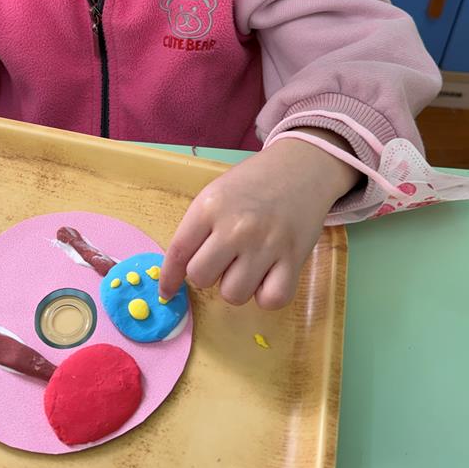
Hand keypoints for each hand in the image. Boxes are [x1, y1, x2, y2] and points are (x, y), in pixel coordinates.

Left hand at [160, 130, 359, 309]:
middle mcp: (236, 227)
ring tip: (246, 265)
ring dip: (235, 286)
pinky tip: (267, 276)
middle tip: (221, 260)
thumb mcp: (216, 193)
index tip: (167, 290)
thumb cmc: (253, 183)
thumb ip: (197, 228)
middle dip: (207, 274)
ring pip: (233, 294)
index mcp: (210, 207)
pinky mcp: (294, 259)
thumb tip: (179, 271)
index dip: (169, 277)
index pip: (178, 252)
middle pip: (201, 277)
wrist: (301, 167)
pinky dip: (266, 295)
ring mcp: (266, 244)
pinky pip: (271, 300)